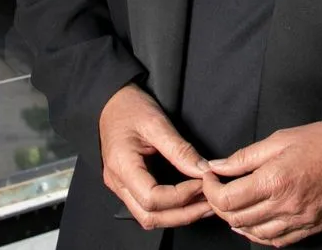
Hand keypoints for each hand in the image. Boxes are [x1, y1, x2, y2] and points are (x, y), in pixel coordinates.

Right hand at [97, 83, 212, 229]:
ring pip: (148, 218)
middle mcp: (117, 182)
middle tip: (211, 202)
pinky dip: (170, 210)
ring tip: (204, 204)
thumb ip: (180, 149)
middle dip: (183, 214)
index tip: (203, 183)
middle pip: (150, 216)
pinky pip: (147, 209)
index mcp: (121, 165)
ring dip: (178, 216)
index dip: (182, 196)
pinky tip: (189, 201)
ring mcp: (120, 187)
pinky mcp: (127, 186)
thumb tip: (203, 170)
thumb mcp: (156, 122)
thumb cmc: (129, 107)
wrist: (110, 102)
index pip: (153, 198)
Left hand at [202, 121, 321, 246]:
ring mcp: (297, 221)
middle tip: (218, 189)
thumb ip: (244, 157)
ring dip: (237, 221)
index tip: (210, 177)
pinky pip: (275, 240)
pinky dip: (259, 234)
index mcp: (274, 181)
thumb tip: (217, 166)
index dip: (210, 189)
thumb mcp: (279, 139)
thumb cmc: (321, 143)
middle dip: (219, 205)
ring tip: (234, 205)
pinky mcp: (308, 228)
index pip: (227, 199)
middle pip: (236, 218)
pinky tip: (255, 222)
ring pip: (253, 233)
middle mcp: (284, 206)